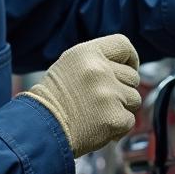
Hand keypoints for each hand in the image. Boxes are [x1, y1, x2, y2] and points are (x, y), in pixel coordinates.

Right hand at [21, 35, 140, 157]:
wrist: (40, 129)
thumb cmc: (53, 99)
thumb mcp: (70, 66)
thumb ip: (97, 61)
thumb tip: (127, 67)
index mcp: (86, 53)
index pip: (123, 45)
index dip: (130, 59)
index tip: (128, 69)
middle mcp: (99, 70)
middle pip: (132, 77)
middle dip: (122, 89)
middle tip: (100, 99)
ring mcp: (108, 94)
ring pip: (134, 99)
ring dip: (121, 108)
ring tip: (97, 113)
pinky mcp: (114, 117)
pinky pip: (130, 120)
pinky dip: (118, 127)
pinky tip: (99, 126)